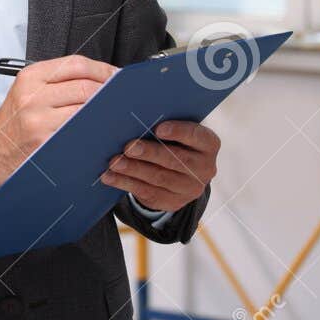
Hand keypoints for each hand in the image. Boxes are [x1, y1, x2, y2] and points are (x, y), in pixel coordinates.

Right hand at [0, 54, 116, 187]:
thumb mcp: (29, 89)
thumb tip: (103, 77)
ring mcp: (39, 121)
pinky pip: (79, 133)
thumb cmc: (17, 118)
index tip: (117, 77)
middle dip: (110, 92)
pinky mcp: (45, 142)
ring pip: (86, 110)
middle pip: (85, 87)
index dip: (103, 69)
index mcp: (31, 77)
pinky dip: (94, 130)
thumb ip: (60, 79)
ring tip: (114, 113)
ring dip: (105, 112)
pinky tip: (100, 130)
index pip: (76, 65)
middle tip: (122, 97)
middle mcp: (33, 96)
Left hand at [101, 120, 218, 211]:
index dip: (179, 132)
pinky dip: (126, 183)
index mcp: (208, 144)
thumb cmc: (174, 142)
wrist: (181, 173)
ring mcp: (190, 188)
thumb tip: (135, 117)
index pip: (197, 137)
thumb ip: (164, 125)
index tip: (158, 128)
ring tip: (114, 162)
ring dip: (133, 170)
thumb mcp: (177, 132)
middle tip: (128, 147)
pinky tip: (110, 176)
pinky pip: (147, 193)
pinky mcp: (173, 201)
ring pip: (159, 178)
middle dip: (150, 153)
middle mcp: (205, 168)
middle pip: (176, 159)